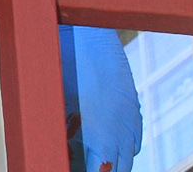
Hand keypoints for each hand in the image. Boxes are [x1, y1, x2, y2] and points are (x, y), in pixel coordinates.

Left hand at [60, 25, 141, 171]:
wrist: (84, 34)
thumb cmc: (63, 67)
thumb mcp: (57, 108)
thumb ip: (63, 138)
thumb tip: (60, 150)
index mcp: (101, 139)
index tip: (73, 166)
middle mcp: (121, 133)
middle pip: (117, 170)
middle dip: (100, 170)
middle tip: (83, 163)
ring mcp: (130, 119)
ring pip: (129, 157)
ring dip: (114, 162)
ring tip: (93, 157)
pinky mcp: (134, 107)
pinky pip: (135, 139)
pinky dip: (124, 146)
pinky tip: (107, 141)